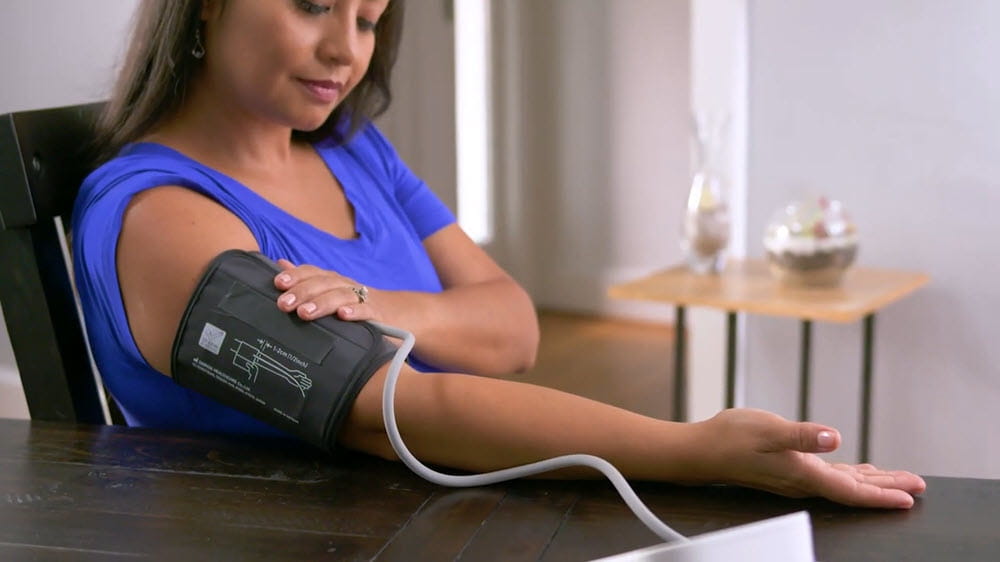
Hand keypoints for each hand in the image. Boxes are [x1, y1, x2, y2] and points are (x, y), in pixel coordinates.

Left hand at [273, 259, 380, 321]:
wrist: (394, 312)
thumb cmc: (353, 301)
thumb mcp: (330, 289)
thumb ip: (306, 278)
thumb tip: (281, 264)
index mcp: (332, 281)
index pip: (312, 272)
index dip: (296, 275)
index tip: (279, 283)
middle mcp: (345, 285)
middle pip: (324, 283)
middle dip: (303, 292)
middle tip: (284, 304)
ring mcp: (362, 298)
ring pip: (341, 296)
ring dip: (322, 303)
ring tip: (304, 313)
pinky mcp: (377, 315)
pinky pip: (366, 310)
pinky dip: (355, 311)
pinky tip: (343, 315)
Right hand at [692, 408, 925, 507]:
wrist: (701, 450)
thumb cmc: (730, 437)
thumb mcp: (767, 429)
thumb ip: (801, 435)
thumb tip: (834, 437)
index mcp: (802, 473)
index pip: (850, 490)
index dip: (881, 495)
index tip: (910, 497)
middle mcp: (802, 480)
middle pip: (853, 489)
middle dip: (886, 489)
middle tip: (918, 487)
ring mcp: (795, 477)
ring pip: (843, 482)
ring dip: (871, 482)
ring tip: (897, 482)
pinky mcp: (788, 468)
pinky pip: (828, 476)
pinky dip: (849, 474)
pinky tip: (856, 470)